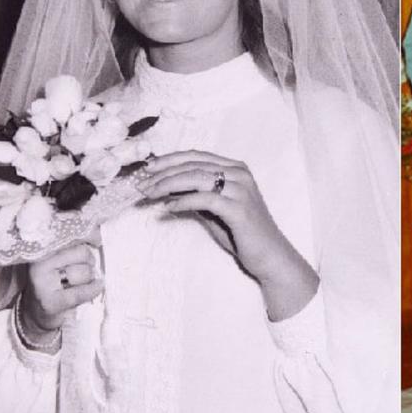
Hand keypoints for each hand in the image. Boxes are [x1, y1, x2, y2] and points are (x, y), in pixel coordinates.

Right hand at [23, 241, 103, 335]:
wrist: (36, 312)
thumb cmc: (53, 281)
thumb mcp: (58, 258)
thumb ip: (73, 243)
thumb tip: (97, 232)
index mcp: (40, 248)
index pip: (70, 234)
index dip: (89, 235)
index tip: (97, 239)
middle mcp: (38, 263)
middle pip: (81, 252)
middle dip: (89, 261)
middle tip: (85, 267)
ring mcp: (43, 283)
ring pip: (83, 272)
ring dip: (89, 277)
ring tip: (82, 281)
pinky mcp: (50, 301)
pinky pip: (81, 292)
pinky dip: (93, 289)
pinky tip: (97, 287)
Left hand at [139, 150, 317, 318]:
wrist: (270, 256)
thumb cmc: (242, 234)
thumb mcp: (215, 210)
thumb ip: (196, 196)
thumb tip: (166, 190)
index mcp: (235, 168)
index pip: (195, 156)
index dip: (168, 160)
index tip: (147, 169)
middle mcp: (239, 173)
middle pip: (192, 164)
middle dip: (162, 173)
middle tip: (141, 184)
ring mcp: (240, 189)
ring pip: (195, 177)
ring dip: (167, 185)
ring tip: (149, 194)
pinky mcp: (238, 207)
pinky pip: (204, 199)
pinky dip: (183, 201)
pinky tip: (168, 207)